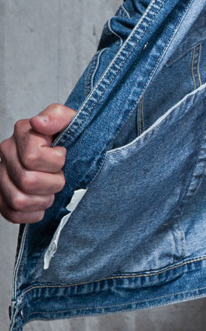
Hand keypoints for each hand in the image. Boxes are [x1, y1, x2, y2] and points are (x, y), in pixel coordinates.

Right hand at [0, 104, 75, 223]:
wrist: (69, 151)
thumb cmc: (70, 136)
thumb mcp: (72, 120)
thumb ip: (58, 116)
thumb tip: (39, 123)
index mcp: (22, 132)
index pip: (33, 157)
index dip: (55, 162)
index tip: (62, 156)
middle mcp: (6, 152)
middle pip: (28, 181)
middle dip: (53, 183)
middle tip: (59, 176)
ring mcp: (1, 174)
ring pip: (18, 200)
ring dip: (43, 200)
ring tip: (51, 190)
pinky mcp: (1, 195)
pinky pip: (11, 213)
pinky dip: (32, 214)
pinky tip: (41, 203)